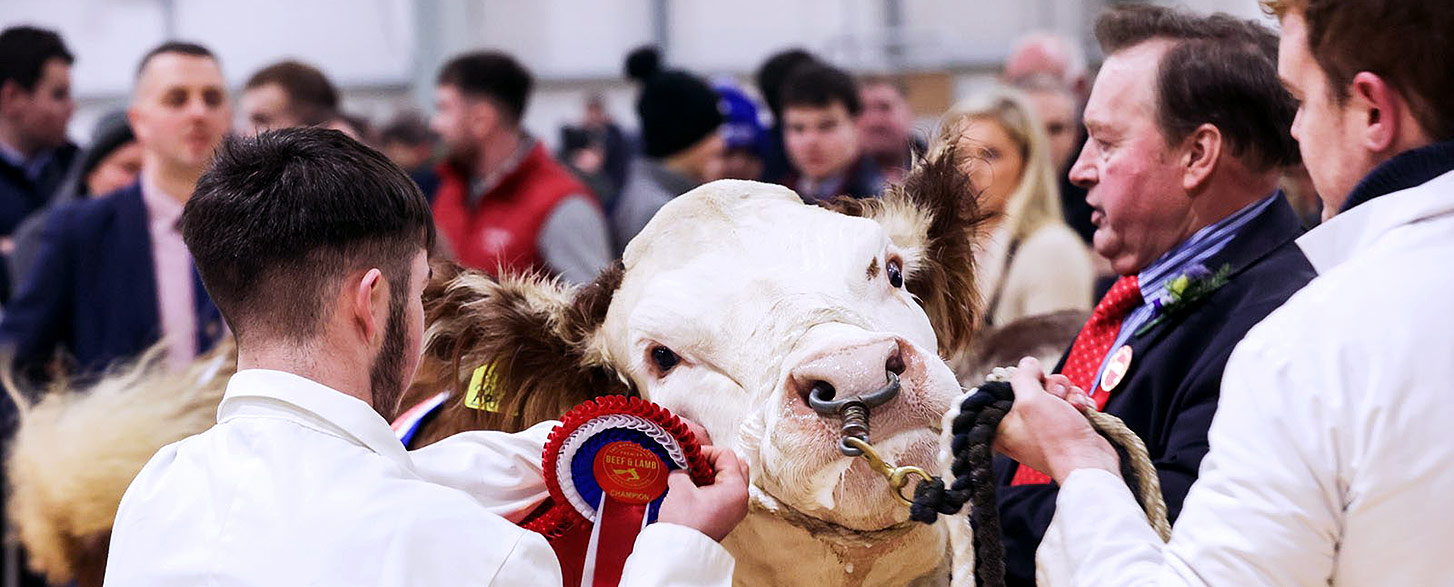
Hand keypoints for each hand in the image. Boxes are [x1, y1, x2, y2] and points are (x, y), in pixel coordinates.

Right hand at [658, 445, 748, 541]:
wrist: (680, 553)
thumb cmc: (684, 523)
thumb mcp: (679, 488)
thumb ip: (682, 471)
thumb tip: (682, 469)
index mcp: (735, 488)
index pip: (727, 455)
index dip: (707, 452)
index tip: (690, 458)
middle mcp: (741, 498)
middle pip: (736, 465)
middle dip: (714, 461)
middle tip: (695, 466)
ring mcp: (737, 509)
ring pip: (732, 480)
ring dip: (714, 475)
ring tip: (694, 479)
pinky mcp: (729, 517)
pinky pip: (727, 494)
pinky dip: (714, 487)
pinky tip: (696, 491)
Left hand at [994, 357, 1120, 482]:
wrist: (1090, 462)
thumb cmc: (1056, 436)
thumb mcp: (1030, 400)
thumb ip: (1023, 376)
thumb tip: (1028, 364)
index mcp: (1003, 425)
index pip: (1004, 390)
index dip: (1020, 382)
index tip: (1032, 385)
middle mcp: (1021, 426)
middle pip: (1034, 386)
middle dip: (1051, 387)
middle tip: (1056, 399)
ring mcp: (1045, 426)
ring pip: (1056, 391)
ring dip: (1069, 394)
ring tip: (1074, 408)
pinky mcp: (1066, 426)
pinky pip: (1070, 401)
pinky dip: (1079, 403)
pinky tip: (1084, 411)